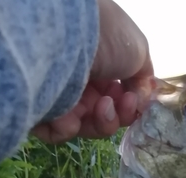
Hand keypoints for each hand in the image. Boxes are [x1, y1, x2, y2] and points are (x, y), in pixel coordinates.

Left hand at [32, 0, 152, 143]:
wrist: (68, 35)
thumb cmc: (107, 38)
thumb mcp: (138, 52)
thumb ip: (144, 80)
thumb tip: (141, 101)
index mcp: (102, 68)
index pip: (117, 98)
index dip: (129, 105)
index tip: (134, 99)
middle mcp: (81, 81)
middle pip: (104, 117)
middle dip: (119, 116)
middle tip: (123, 104)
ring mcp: (61, 96)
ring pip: (86, 128)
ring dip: (102, 123)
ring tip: (102, 106)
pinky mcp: (41, 109)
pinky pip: (57, 133)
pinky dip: (69, 129)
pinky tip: (73, 116)